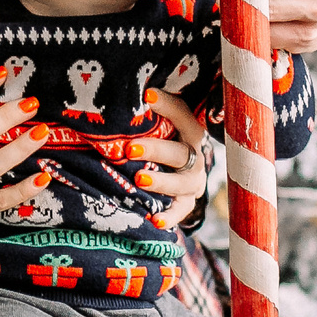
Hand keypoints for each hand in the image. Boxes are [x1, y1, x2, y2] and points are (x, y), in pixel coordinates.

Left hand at [135, 88, 210, 228]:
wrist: (183, 172)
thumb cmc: (163, 141)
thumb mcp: (160, 126)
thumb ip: (148, 116)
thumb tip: (121, 96)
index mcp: (189, 133)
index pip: (183, 115)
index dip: (168, 106)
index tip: (147, 96)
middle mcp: (195, 157)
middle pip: (179, 153)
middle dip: (155, 150)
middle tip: (130, 149)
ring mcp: (192, 182)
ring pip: (180, 183)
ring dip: (160, 181)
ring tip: (138, 179)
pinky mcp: (187, 202)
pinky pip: (180, 211)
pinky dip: (169, 218)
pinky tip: (154, 221)